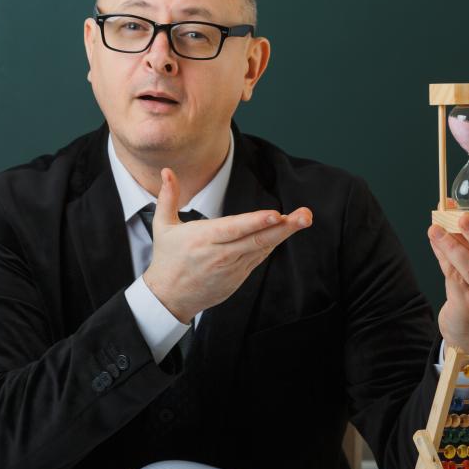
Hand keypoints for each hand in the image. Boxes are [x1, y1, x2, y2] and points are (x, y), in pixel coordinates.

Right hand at [144, 168, 312, 322]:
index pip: (234, 229)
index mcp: (202, 239)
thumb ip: (167, 197)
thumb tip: (166, 171)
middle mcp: (220, 254)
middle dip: (283, 227)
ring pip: (262, 248)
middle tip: (305, 215)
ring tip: (303, 219)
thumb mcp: (163, 227)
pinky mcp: (238, 277)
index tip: (276, 214)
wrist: (169, 297)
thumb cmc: (167, 259)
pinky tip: (284, 231)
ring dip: (283, 234)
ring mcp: (231, 268)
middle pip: (256, 239)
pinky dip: (271, 244)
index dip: (256, 222)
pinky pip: (258, 258)